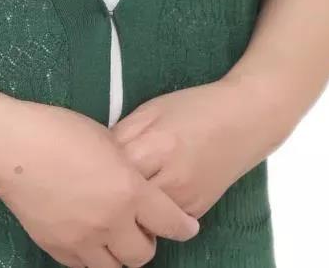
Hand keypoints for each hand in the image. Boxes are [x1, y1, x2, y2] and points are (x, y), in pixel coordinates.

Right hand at [0, 100, 201, 267]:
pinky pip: (84, 265)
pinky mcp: (59, 249)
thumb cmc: (60, 132)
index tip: (186, 227)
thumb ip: (127, 167)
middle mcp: (112, 222)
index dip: (182, 227)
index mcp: (129, 190)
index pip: (171, 222)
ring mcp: (84, 240)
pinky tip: (87, 236)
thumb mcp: (107, 140)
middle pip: (144, 254)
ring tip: (114, 236)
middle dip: (148, 242)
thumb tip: (135, 179)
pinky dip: (91, 255)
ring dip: (120, 254)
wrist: (15, 150)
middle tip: (142, 228)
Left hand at [108, 77, 283, 220]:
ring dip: (127, 209)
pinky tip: (143, 200)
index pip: (113, 168)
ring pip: (142, 217)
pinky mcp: (197, 211)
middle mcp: (172, 178)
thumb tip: (97, 154)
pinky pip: (163, 221)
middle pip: (125, 199)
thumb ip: (124, 133)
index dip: (95, 167)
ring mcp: (186, 199)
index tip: (85, 164)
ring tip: (115, 197)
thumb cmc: (194, 108)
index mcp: (157, 145)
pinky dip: (150, 215)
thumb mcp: (152, 109)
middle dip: (108, 194)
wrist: (243, 120)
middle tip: (96, 187)